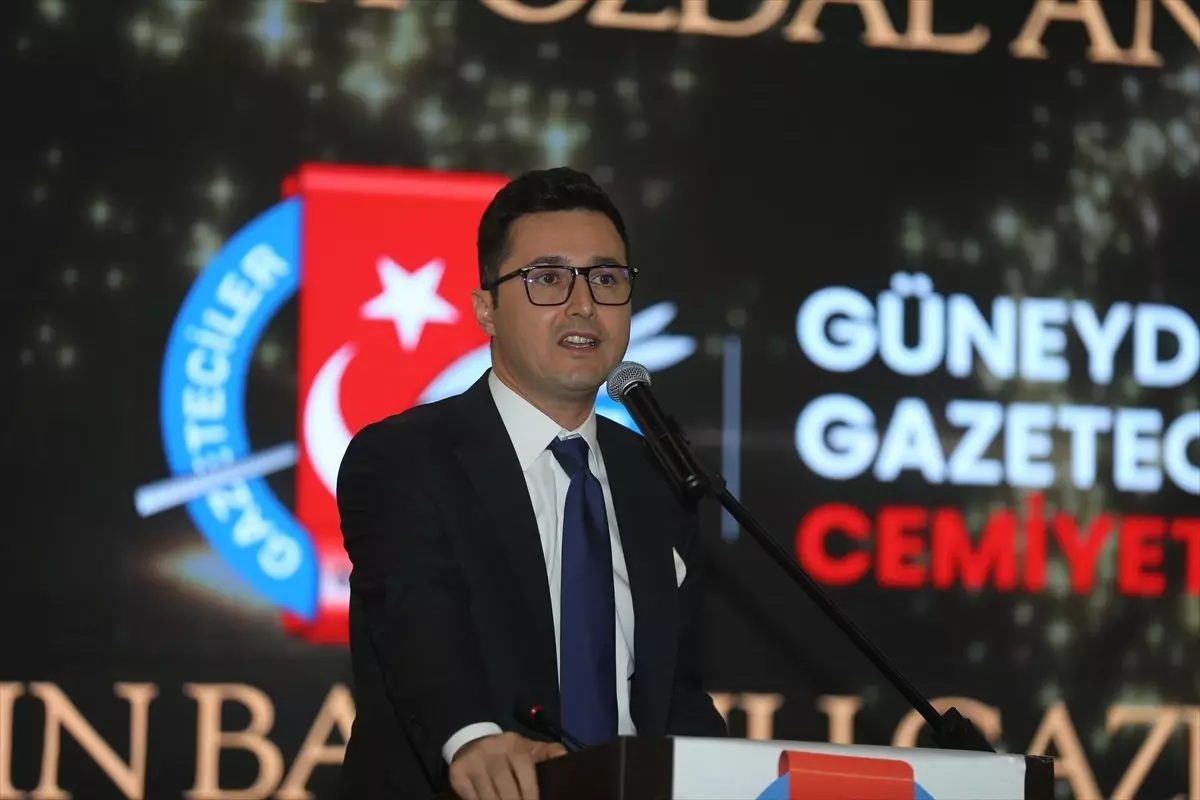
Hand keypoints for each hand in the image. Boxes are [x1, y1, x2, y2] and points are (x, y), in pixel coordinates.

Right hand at [448, 731, 566, 799]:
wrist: (471, 742)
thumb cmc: (506, 752)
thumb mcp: (527, 747)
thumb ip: (547, 752)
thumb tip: (564, 756)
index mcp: (513, 744)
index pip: (524, 773)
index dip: (530, 795)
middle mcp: (491, 751)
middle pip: (506, 787)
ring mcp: (473, 762)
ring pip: (488, 796)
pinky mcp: (458, 774)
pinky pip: (471, 798)